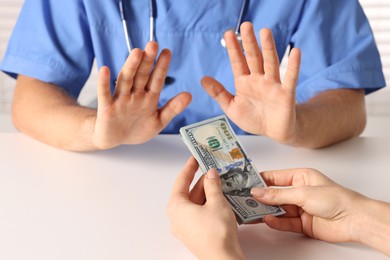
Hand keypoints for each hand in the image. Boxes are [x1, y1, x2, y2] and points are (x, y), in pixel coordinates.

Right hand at [92, 42, 191, 148]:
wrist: (114, 140)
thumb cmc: (137, 128)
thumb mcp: (158, 121)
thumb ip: (172, 108)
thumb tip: (189, 95)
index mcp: (149, 97)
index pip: (156, 80)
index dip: (161, 66)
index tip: (167, 52)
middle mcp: (135, 95)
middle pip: (142, 75)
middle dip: (147, 60)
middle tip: (153, 44)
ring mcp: (120, 100)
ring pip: (126, 80)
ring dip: (131, 66)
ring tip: (137, 52)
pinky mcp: (107, 108)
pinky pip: (104, 94)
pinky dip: (104, 83)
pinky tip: (105, 70)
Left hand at [167, 157, 243, 259]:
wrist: (222, 259)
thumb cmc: (216, 233)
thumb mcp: (216, 202)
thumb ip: (212, 185)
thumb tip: (211, 174)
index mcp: (176, 207)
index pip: (181, 181)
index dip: (190, 168)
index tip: (195, 158)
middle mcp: (177, 218)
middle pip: (188, 193)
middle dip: (202, 181)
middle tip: (213, 170)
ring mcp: (185, 228)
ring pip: (195, 204)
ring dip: (207, 193)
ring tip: (219, 183)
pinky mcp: (194, 234)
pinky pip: (199, 214)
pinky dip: (208, 204)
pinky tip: (219, 199)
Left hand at [201, 22, 300, 143]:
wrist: (273, 132)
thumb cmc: (253, 118)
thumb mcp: (231, 107)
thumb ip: (218, 93)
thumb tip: (203, 79)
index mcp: (244, 82)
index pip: (238, 62)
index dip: (234, 49)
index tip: (228, 34)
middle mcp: (259, 80)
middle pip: (254, 58)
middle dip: (249, 42)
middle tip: (246, 25)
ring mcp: (273, 85)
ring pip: (270, 63)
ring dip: (268, 48)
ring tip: (265, 32)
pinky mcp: (286, 94)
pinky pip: (290, 78)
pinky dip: (293, 66)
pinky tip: (295, 52)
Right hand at [251, 168, 365, 242]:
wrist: (354, 220)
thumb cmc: (336, 199)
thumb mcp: (302, 192)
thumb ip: (278, 194)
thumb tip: (259, 191)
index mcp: (301, 177)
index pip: (275, 177)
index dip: (260, 180)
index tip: (246, 184)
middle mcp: (299, 191)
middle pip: (274, 195)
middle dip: (261, 198)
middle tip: (245, 200)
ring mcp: (300, 208)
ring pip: (278, 209)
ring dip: (266, 211)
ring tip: (252, 212)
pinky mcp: (302, 223)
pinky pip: (285, 222)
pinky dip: (276, 222)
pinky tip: (268, 220)